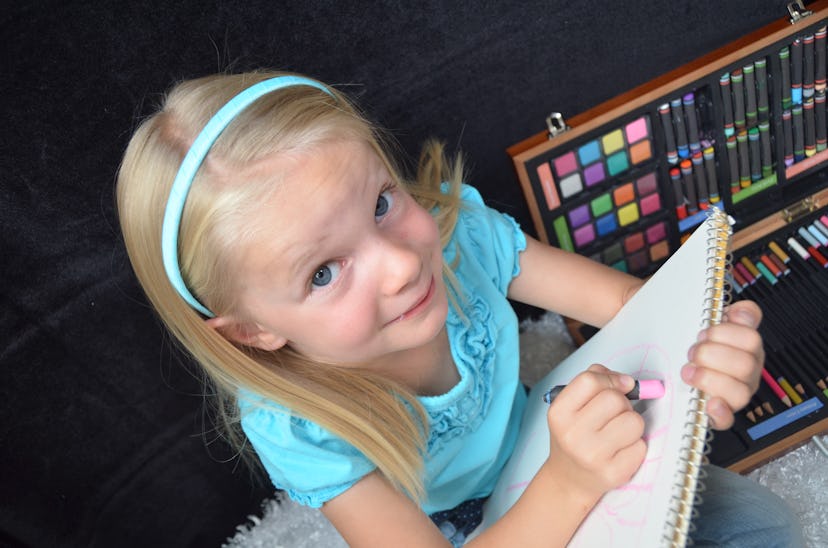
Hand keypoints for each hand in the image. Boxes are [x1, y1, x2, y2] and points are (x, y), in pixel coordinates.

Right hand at [544, 364, 646, 502]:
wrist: (569, 479)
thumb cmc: (575, 435)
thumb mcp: (571, 406)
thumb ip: (594, 382)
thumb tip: (627, 381)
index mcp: (559, 413)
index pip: (590, 381)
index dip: (611, 379)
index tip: (621, 385)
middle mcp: (572, 434)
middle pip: (615, 399)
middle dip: (622, 403)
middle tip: (614, 414)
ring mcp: (592, 456)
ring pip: (634, 421)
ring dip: (632, 423)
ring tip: (619, 432)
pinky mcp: (613, 473)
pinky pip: (641, 446)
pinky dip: (636, 445)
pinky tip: (620, 451)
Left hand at [681, 300, 763, 429]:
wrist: (669, 358)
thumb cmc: (689, 340)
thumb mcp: (701, 318)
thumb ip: (721, 309)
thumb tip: (740, 311)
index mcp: (746, 346)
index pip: (751, 338)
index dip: (726, 333)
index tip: (704, 331)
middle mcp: (747, 370)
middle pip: (745, 365)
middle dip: (712, 356)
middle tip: (692, 352)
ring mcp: (736, 393)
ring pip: (740, 392)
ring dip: (709, 379)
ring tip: (688, 371)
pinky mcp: (720, 413)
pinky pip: (728, 419)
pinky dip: (719, 412)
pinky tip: (709, 403)